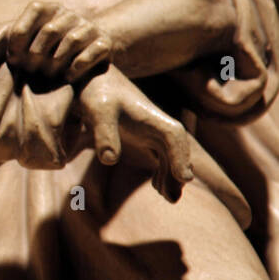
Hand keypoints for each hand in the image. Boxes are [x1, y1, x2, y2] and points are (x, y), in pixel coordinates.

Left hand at [8, 1, 112, 81]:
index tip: (13, 57)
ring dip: (56, 61)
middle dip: (36, 54)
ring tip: (47, 74)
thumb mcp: (29, 40)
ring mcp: (89, 27)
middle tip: (29, 70)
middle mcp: (69, 14)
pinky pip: (93, 52)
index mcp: (49, 9)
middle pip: (50, 30)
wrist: (88, 48)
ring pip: (72, 40)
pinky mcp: (105, 42)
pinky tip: (67, 76)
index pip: (34, 9)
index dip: (20, 34)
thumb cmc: (48, 49)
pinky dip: (78, 66)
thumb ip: (14, 40)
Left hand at [76, 66, 192, 201]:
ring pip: (171, 156)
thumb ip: (104, 134)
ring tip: (167, 198)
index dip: (181, 157)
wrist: (92, 80)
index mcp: (153, 117)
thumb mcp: (97, 112)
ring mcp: (154, 131)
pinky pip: (162, 156)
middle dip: (177, 173)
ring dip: (172, 176)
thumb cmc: (96, 94)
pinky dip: (163, 171)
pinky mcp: (145, 136)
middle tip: (171, 199)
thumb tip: (110, 160)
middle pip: (177, 151)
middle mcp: (159, 124)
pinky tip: (157, 187)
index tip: (185, 178)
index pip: (175, 137)